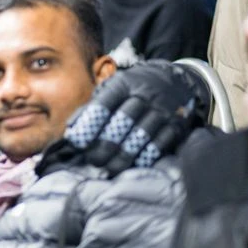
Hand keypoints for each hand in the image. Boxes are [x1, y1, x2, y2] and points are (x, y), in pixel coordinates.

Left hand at [61, 60, 209, 175]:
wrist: (175, 80)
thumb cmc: (133, 89)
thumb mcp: (112, 89)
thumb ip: (92, 108)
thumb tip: (71, 130)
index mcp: (124, 84)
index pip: (104, 104)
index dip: (90, 124)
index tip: (79, 142)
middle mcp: (144, 95)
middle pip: (123, 121)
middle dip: (105, 144)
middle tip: (93, 160)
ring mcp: (163, 110)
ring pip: (141, 135)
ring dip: (123, 155)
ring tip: (108, 168)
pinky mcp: (176, 124)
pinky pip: (159, 144)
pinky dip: (144, 157)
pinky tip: (131, 166)